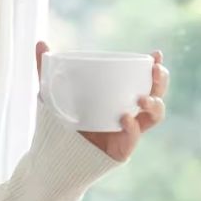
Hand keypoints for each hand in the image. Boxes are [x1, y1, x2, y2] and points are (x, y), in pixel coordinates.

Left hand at [36, 42, 168, 161]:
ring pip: (154, 117)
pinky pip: (133, 138)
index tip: (155, 54)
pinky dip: (132, 127)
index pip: (144, 81)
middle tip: (154, 71)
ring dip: (155, 104)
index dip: (155, 67)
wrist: (50, 157)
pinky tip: (124, 117)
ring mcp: (126, 133)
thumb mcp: (51, 94)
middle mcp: (127, 114)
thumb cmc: (57, 125)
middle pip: (156, 95)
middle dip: (161, 81)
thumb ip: (45, 70)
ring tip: (142, 98)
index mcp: (117, 98)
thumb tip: (40, 43)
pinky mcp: (120, 150)